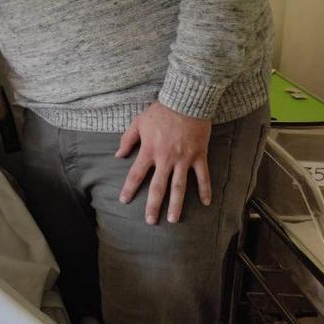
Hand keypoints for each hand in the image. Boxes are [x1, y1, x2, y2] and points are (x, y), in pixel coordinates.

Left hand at [117, 101, 212, 223]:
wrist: (186, 101)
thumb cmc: (160, 111)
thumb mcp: (138, 122)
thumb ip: (127, 140)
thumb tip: (118, 155)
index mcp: (149, 151)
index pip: (136, 174)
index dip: (129, 189)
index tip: (124, 201)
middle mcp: (166, 158)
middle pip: (158, 187)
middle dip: (153, 205)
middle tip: (151, 221)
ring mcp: (184, 159)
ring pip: (179, 186)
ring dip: (176, 204)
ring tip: (173, 219)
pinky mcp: (199, 156)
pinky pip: (202, 176)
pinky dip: (205, 189)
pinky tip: (205, 203)